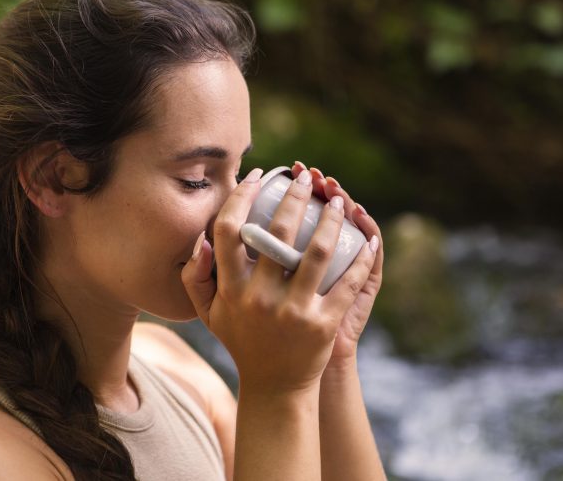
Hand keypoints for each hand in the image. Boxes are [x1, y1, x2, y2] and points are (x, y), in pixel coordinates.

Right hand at [181, 167, 378, 393]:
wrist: (275, 387)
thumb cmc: (242, 341)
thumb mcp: (208, 313)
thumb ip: (195, 277)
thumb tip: (201, 239)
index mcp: (230, 289)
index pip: (229, 230)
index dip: (242, 196)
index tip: (258, 176)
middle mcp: (260, 297)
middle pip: (278, 231)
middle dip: (295, 195)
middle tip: (306, 177)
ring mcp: (294, 311)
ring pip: (317, 251)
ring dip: (332, 218)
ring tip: (338, 200)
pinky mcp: (324, 324)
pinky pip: (348, 282)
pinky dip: (360, 258)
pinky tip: (367, 238)